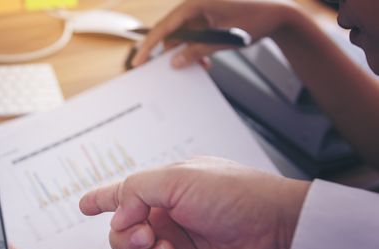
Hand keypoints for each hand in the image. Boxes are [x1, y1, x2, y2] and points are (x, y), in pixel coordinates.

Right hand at [80, 157, 309, 248]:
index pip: (123, 195)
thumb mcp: (178, 178)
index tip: (83, 205)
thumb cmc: (235, 195)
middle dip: (126, 239)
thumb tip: (118, 216)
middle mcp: (168, 221)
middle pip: (122, 236)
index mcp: (163, 193)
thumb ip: (135, 190)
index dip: (101, 200)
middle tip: (146, 235)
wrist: (276, 230)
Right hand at [132, 0, 301, 67]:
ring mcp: (203, 12)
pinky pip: (194, 37)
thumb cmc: (258, 17)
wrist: (280, 14)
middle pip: (172, 32)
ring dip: (187, 53)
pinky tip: (205, 61)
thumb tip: (176, 61)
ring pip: (183, 37)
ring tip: (199, 66)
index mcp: (197, 2)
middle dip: (172, 53)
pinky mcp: (209, 19)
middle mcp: (197, 5)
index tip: (139, 60)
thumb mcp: (224, 39)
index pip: (165, 26)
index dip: (150, 45)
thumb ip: (197, 51)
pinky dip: (196, 50)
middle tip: (167, 70)